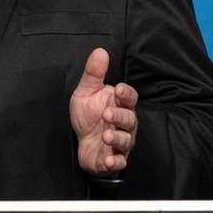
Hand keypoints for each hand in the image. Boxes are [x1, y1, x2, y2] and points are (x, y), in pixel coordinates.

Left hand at [69, 48, 138, 176]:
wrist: (83, 143)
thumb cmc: (88, 115)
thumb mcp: (86, 92)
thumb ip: (94, 74)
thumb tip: (100, 50)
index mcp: (120, 105)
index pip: (130, 98)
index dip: (127, 94)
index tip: (119, 89)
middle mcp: (125, 124)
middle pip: (130, 119)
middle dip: (120, 116)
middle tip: (107, 114)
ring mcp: (120, 142)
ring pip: (126, 140)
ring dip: (117, 137)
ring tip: (105, 135)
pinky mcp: (114, 159)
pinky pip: (120, 161)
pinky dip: (116, 162)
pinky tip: (109, 160)